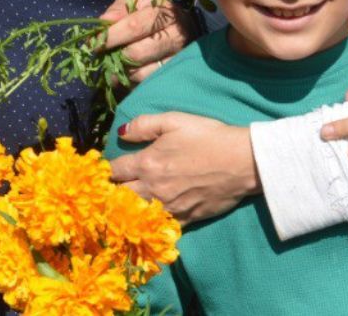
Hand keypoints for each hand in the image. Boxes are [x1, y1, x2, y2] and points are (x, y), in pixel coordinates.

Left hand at [99, 0, 189, 82]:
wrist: (184, 28)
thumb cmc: (154, 12)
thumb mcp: (138, 1)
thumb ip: (119, 8)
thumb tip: (103, 23)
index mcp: (165, 13)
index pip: (134, 27)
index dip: (111, 36)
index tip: (93, 43)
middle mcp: (176, 36)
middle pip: (137, 53)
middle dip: (114, 55)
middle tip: (102, 56)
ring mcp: (178, 58)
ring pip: (140, 72)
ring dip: (122, 70)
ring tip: (115, 63)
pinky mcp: (175, 76)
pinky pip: (146, 83)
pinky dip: (132, 79)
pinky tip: (127, 72)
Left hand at [111, 112, 258, 222]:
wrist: (242, 162)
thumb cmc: (209, 137)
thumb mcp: (174, 121)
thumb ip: (144, 125)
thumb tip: (121, 133)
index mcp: (147, 163)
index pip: (114, 170)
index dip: (107, 170)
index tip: (104, 170)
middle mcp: (153, 188)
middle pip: (120, 196)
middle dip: (113, 192)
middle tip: (110, 190)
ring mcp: (168, 207)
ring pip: (136, 214)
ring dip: (128, 209)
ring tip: (123, 206)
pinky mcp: (184, 219)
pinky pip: (159, 226)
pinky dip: (150, 223)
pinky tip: (148, 219)